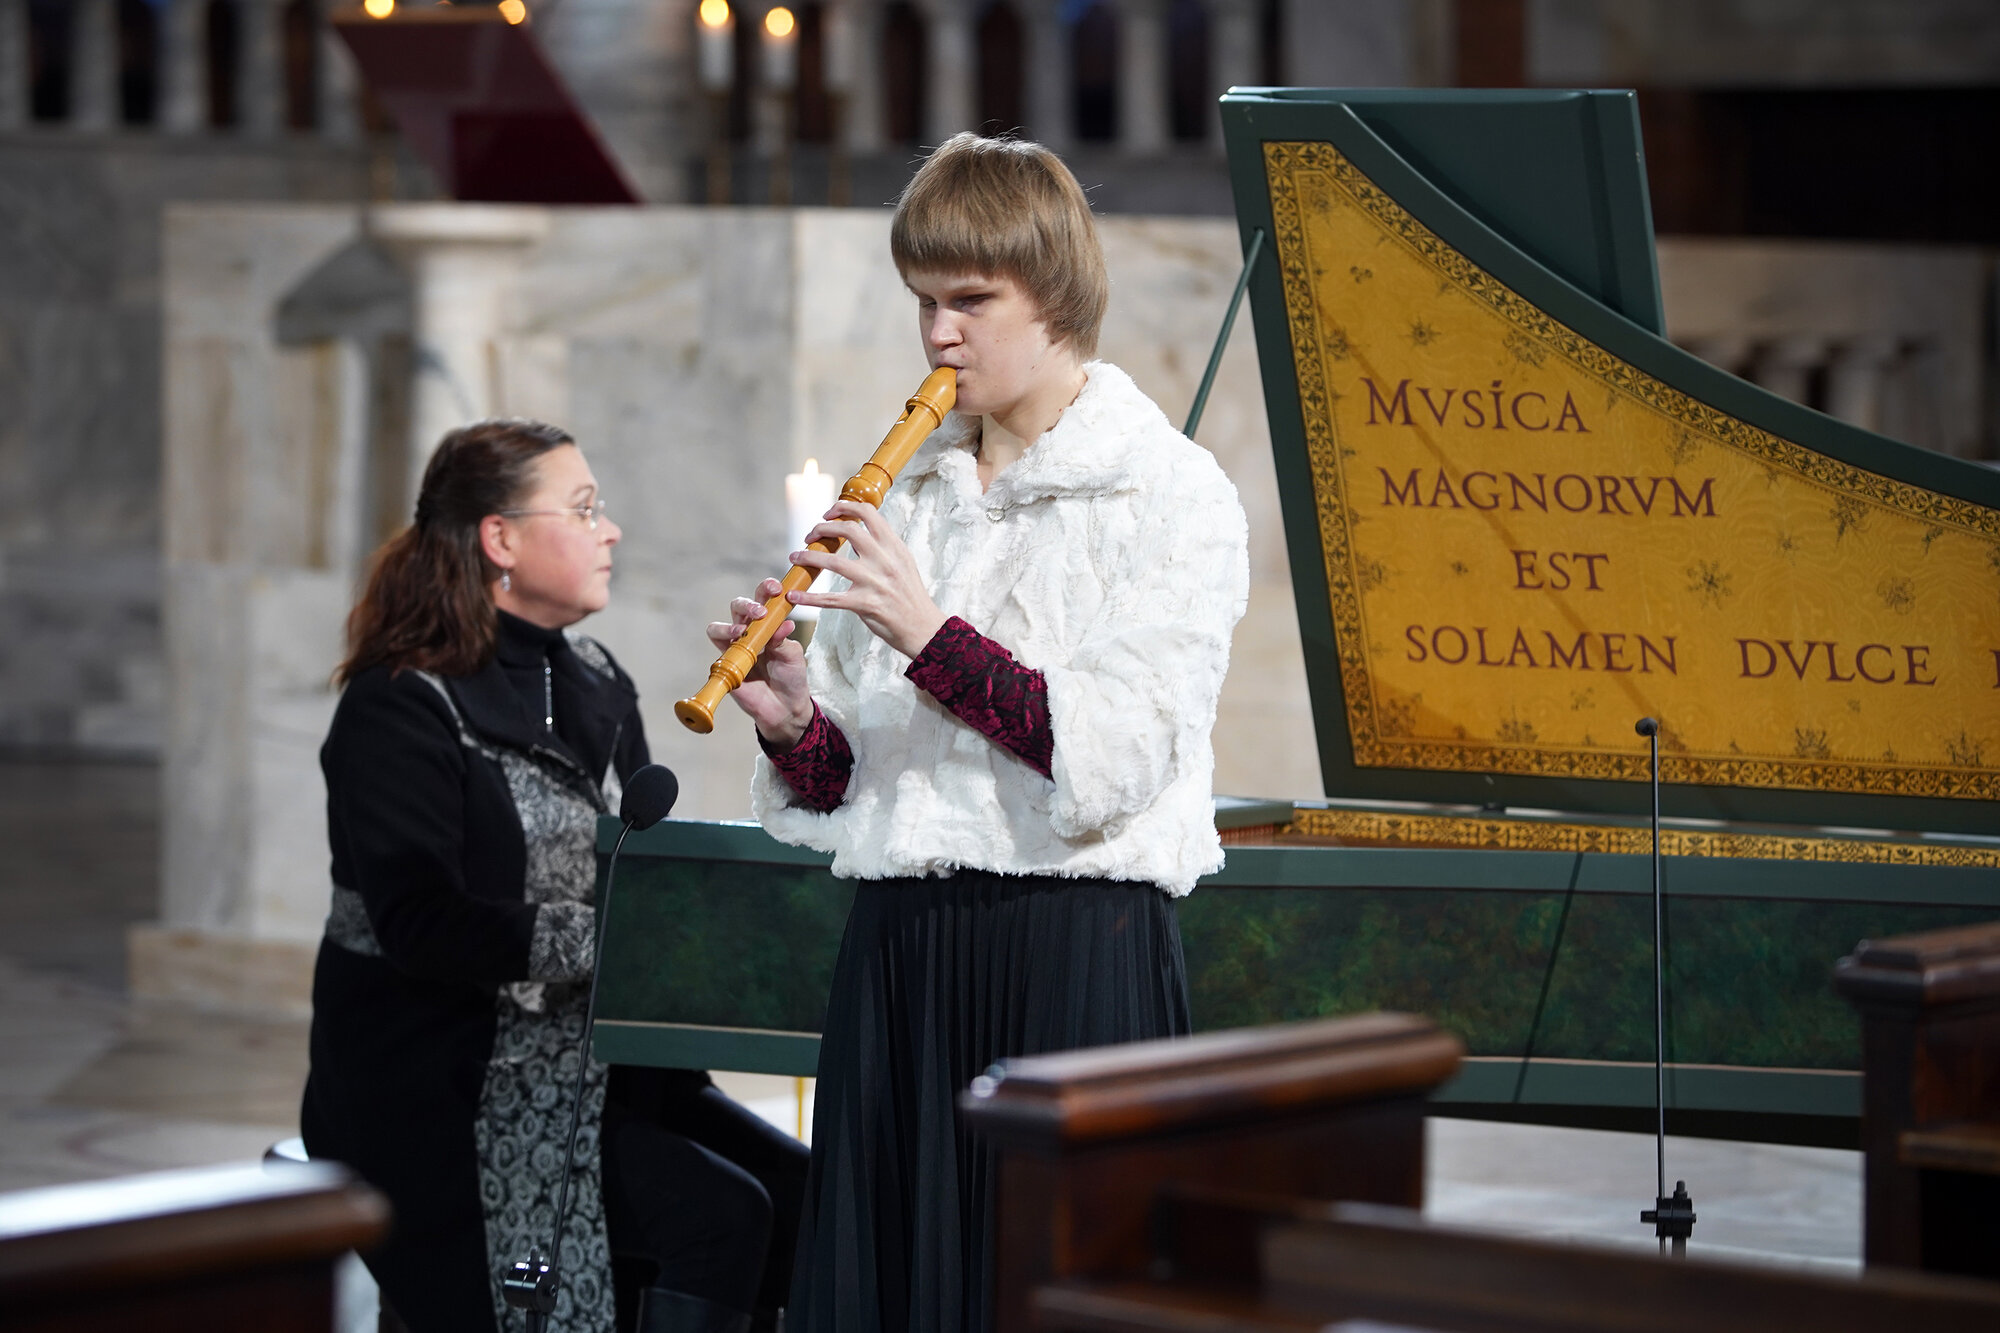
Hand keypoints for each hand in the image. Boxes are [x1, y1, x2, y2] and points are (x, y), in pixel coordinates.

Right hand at [705, 578, 814, 747]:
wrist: (785, 708)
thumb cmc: (790, 677)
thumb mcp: (793, 656)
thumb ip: (784, 640)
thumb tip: (784, 623)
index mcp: (768, 624)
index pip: (763, 599)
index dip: (766, 589)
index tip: (777, 588)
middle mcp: (749, 632)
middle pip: (737, 607)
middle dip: (747, 604)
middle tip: (761, 611)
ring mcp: (734, 648)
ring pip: (719, 627)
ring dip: (731, 625)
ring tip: (743, 631)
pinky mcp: (726, 664)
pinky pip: (717, 651)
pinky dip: (725, 644)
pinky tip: (737, 646)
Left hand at [788, 500, 947, 659]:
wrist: (923, 627)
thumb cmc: (910, 595)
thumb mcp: (902, 562)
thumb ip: (881, 546)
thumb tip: (855, 533)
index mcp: (894, 546)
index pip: (868, 513)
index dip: (843, 507)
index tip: (828, 513)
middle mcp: (884, 560)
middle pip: (847, 530)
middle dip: (821, 528)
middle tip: (810, 536)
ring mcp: (874, 582)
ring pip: (833, 561)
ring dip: (809, 557)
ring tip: (796, 557)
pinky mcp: (865, 604)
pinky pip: (830, 599)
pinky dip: (809, 597)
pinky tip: (795, 596)